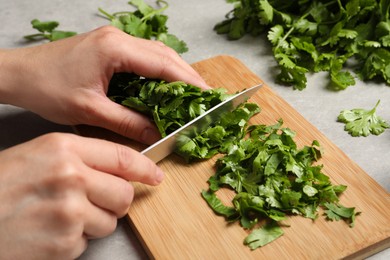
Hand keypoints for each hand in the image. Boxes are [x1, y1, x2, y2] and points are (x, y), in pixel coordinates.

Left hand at [0, 26, 208, 143]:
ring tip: (190, 93)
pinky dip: (158, 72)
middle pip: (164, 54)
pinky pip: (142, 58)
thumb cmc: (46, 87)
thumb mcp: (90, 110)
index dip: (188, 80)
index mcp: (114, 48)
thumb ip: (127, 122)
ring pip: (155, 54)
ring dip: (174, 73)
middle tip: (205, 96)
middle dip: (187, 75)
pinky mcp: (109, 48)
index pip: (162, 63)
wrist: (19, 74)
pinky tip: (164, 87)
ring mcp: (113, 40)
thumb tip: (156, 133)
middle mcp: (117, 38)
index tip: (207, 95)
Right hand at [0, 132, 162, 258]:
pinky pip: (88, 242)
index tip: (155, 175)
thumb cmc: (1, 186)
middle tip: (95, 202)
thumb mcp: (38, 156)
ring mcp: (70, 211)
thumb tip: (117, 170)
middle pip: (124, 193)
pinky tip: (50, 231)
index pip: (122, 157)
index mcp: (64, 149)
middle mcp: (71, 176)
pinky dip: (74, 241)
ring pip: (111, 221)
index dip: (145, 168)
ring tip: (61, 217)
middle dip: (116, 201)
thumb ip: (80, 158)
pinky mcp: (65, 242)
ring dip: (93, 222)